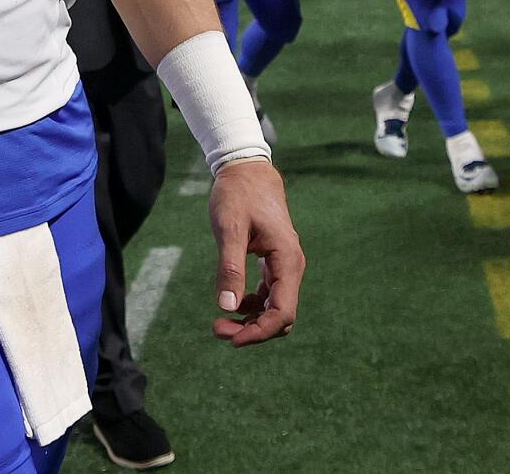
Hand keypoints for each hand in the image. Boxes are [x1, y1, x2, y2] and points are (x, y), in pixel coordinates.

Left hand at [206, 159, 303, 346]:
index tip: (231, 339)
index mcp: (287, 260)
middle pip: (281, 315)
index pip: (282, 312)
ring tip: (220, 323)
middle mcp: (291, 266)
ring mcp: (284, 265)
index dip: (259, 332)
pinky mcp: (274, 263)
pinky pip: (269, 294)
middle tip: (218, 330)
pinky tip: (232, 303)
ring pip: (275, 307)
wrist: (247, 169)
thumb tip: (227, 307)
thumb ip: (230, 267)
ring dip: (251, 320)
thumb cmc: (238, 195)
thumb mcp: (229, 229)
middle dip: (253, 330)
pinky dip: (252, 305)